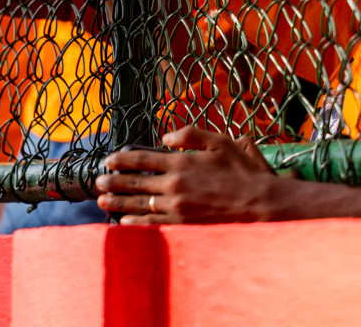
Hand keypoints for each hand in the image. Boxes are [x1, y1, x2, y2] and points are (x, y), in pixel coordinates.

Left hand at [94, 126, 278, 223]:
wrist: (261, 204)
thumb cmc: (243, 172)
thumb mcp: (220, 142)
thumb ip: (191, 135)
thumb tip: (166, 137)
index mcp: (181, 162)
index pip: (143, 159)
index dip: (122, 159)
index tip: (108, 161)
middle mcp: (175, 185)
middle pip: (136, 183)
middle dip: (114, 182)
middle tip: (98, 182)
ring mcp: (178, 207)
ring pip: (140, 205)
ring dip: (119, 203)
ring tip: (102, 201)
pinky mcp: (184, 225)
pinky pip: (153, 225)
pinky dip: (136, 223)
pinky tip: (124, 222)